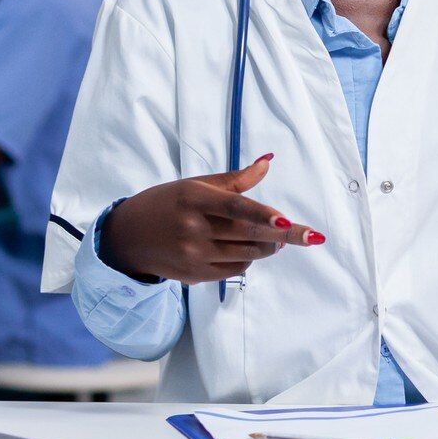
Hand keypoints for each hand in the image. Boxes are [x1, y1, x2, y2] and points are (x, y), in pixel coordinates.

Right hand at [99, 155, 322, 284]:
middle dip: (283, 236)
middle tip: (309, 235)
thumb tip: (267, 162)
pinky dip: (248, 259)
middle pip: (247, 234)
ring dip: (268, 246)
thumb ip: (234, 180)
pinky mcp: (195, 276)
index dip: (263, 215)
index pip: (235, 207)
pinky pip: (236, 270)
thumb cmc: (168, 204)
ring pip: (247, 254)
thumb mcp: (195, 185)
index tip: (287, 221)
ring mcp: (193, 255)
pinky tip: (245, 249)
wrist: (129, 238)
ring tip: (274, 237)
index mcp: (193, 198)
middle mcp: (192, 228)